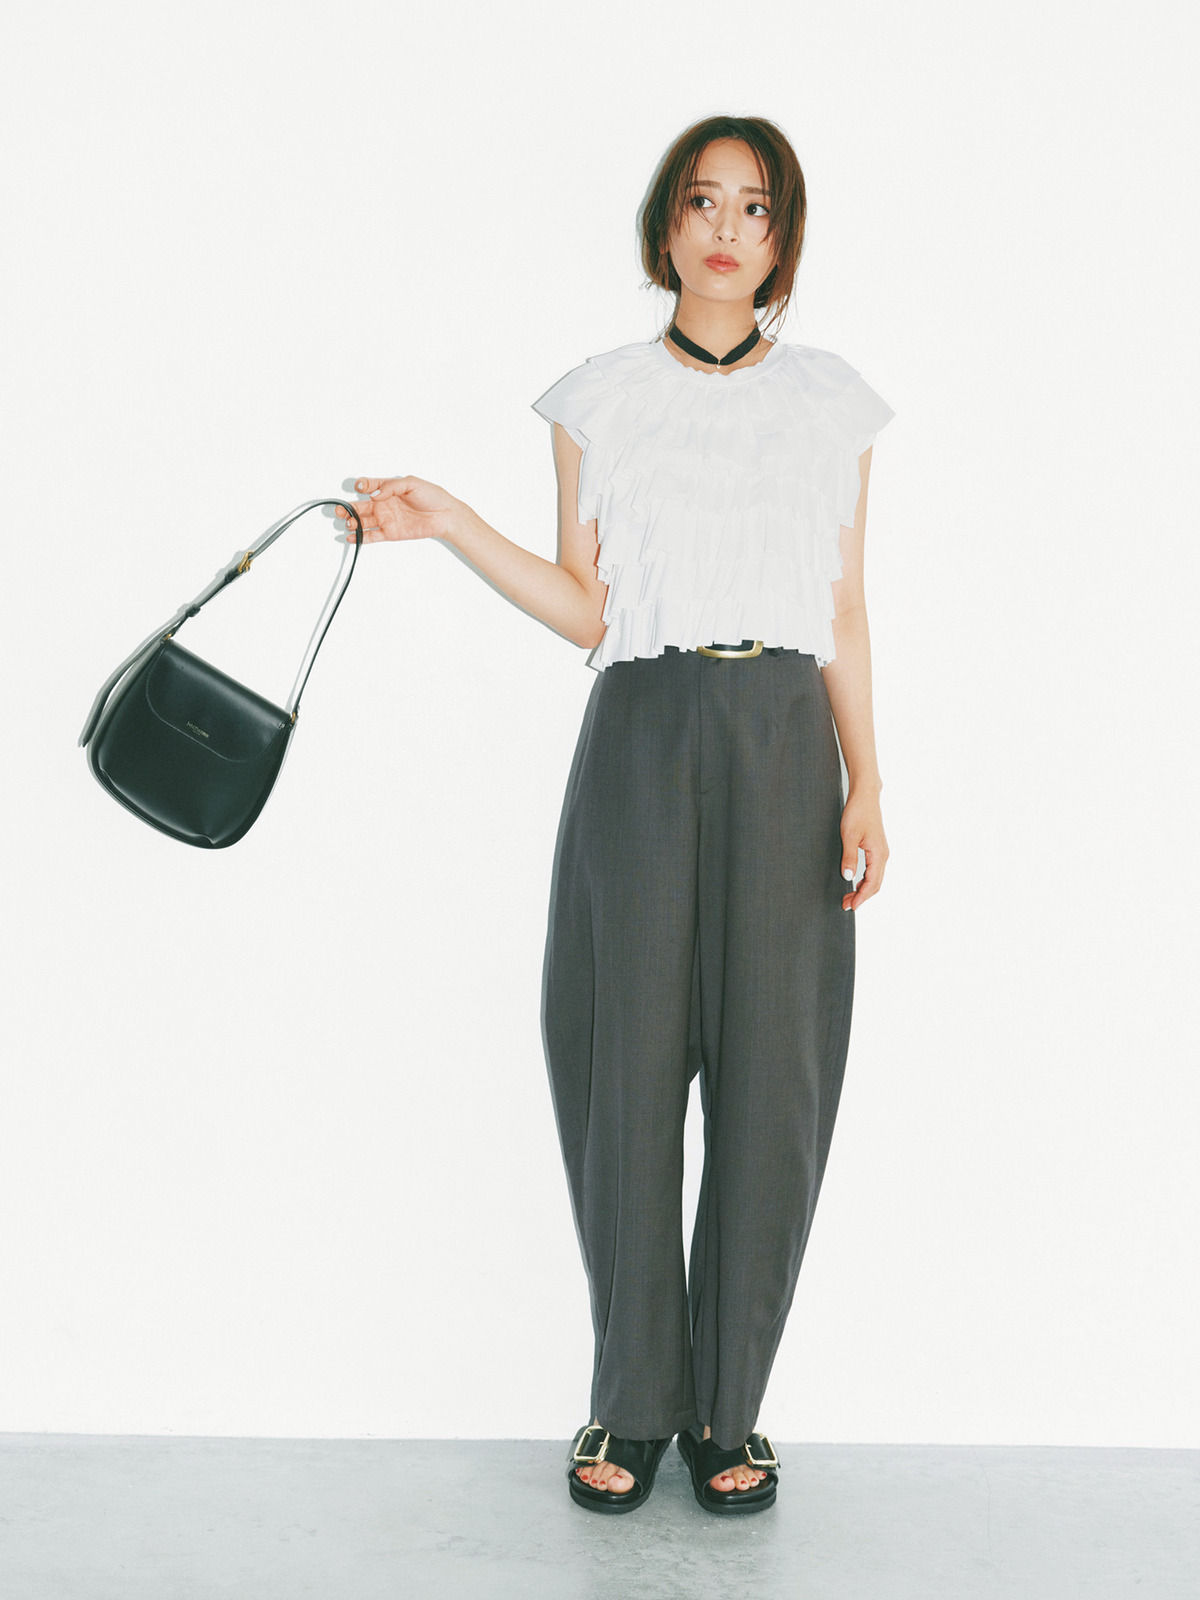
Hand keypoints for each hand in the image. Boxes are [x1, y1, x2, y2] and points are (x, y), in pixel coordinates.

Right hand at [335, 476, 460, 543]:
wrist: (445, 516)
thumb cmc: (432, 496)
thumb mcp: (412, 483)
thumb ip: (391, 487)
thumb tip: (374, 495)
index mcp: (388, 489)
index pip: (369, 486)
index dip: (362, 485)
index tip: (359, 486)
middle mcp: (384, 504)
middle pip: (361, 505)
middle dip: (348, 508)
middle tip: (341, 510)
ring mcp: (386, 519)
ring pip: (363, 521)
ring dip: (353, 522)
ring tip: (349, 522)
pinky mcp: (390, 533)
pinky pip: (371, 535)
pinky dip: (360, 537)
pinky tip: (351, 536)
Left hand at [840, 791, 887, 909]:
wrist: (865, 796)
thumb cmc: (857, 813)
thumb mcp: (849, 836)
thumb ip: (849, 858)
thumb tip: (848, 878)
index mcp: (878, 855)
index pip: (872, 883)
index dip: (861, 897)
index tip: (851, 906)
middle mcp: (883, 856)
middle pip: (875, 884)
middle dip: (862, 897)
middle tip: (846, 905)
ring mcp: (881, 852)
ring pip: (875, 878)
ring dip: (863, 889)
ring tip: (848, 896)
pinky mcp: (876, 849)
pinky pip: (873, 870)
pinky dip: (865, 880)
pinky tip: (855, 882)